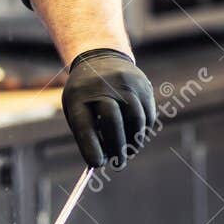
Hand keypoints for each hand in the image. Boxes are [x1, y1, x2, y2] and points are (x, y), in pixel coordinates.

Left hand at [61, 48, 156, 167]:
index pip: (84, 124)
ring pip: (135, 120)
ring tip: (128, 152)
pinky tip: (135, 137)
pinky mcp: (143, 86)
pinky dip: (142, 132)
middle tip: (118, 163)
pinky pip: (148, 116)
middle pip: (112, 119)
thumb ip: (87, 134)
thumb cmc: (85, 94)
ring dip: (133, 142)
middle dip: (117, 146)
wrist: (102, 58)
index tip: (97, 164)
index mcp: (79, 95)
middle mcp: (103, 86)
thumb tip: (102, 162)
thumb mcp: (76, 108)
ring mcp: (126, 84)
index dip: (91, 146)